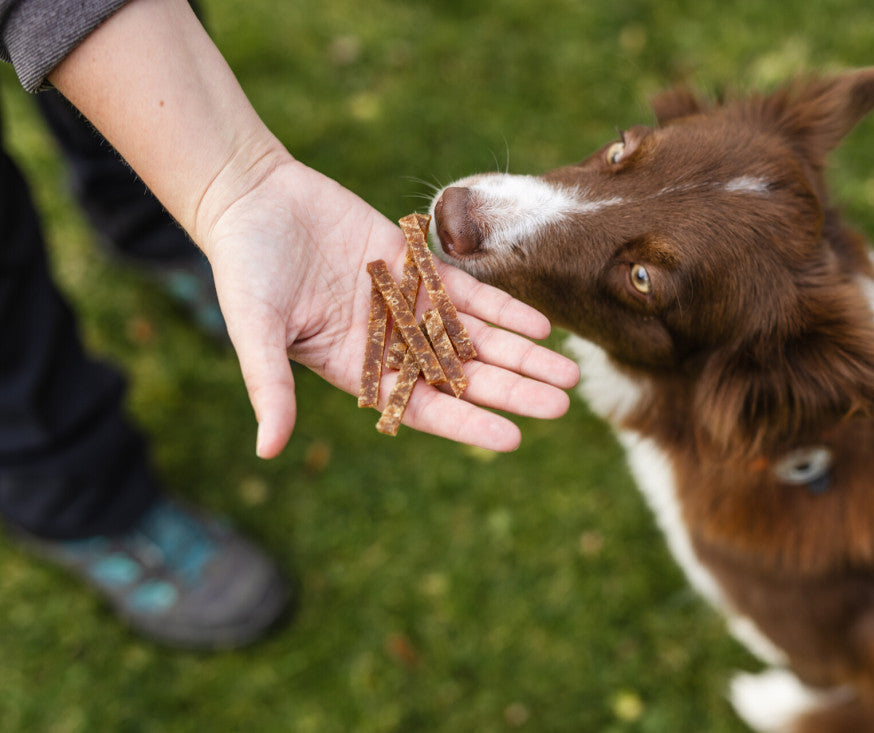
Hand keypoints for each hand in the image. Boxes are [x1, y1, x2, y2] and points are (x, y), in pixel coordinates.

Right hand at [202, 155, 579, 456]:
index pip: (424, 406)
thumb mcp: (255, 329)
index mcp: (357, 369)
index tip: (512, 438)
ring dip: (523, 352)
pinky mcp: (416, 267)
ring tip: (568, 369)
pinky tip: (540, 325)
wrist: (254, 196)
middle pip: (465, 375)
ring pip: (478, 336)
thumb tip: (267, 450)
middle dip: (514, 389)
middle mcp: (391, 344)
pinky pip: (469, 293)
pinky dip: (504, 308)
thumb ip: (269, 386)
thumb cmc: (245, 266)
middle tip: (562, 403)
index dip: (468, 423)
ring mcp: (408, 305)